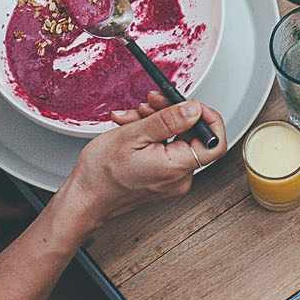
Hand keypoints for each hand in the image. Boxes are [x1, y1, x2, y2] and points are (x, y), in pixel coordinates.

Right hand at [68, 97, 228, 225]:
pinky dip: (150, 135)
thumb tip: (194, 109)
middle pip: (191, 135)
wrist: (85, 198)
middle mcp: (179, 178)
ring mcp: (170, 181)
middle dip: (170, 113)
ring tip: (131, 117)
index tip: (189, 102)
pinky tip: (131, 128)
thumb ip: (168, 121)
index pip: (214, 142)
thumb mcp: (133, 135)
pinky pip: (165, 150)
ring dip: (154, 122)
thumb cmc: (102, 173)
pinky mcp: (161, 180)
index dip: (207, 117)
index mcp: (176, 168)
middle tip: (151, 101)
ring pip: (175, 140)